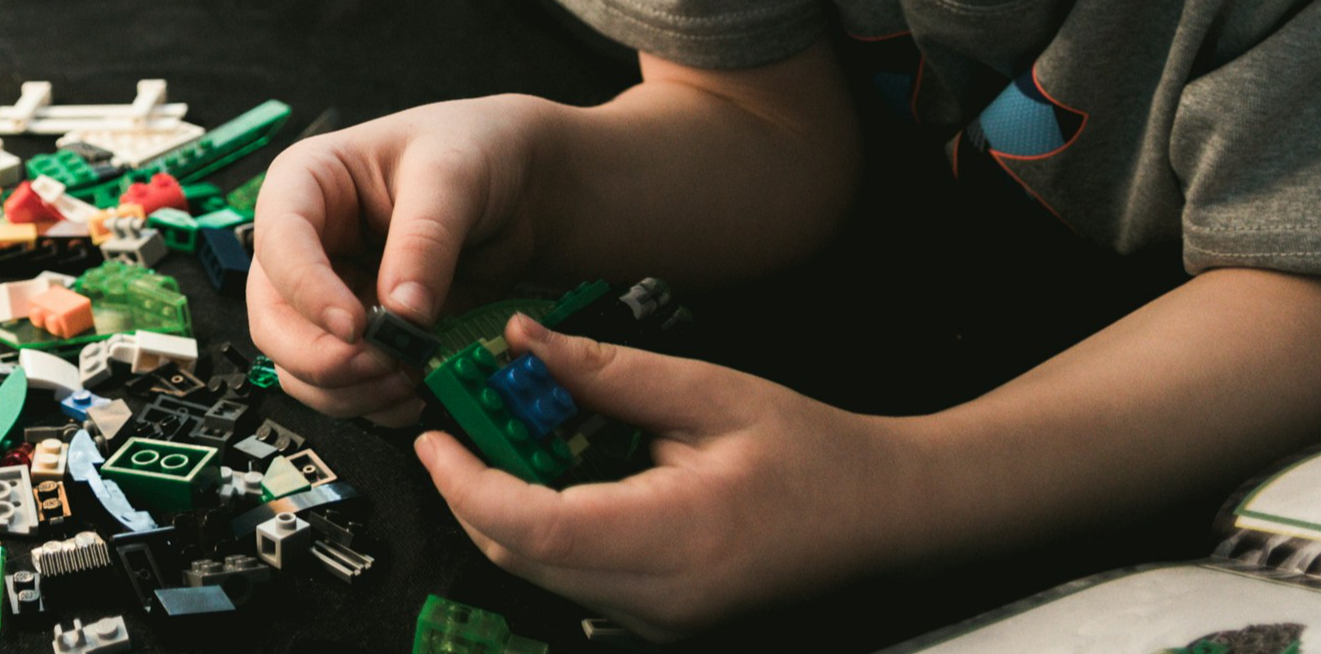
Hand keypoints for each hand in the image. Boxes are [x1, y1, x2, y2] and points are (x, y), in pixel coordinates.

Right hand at [247, 95, 561, 422]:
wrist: (517, 186)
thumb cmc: (473, 150)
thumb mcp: (452, 175)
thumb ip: (425, 239)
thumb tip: (402, 311)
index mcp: (306, 186)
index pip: (279, 244)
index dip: (307, 291)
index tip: (354, 326)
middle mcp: (306, 247)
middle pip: (272, 319)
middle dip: (321, 357)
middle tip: (381, 365)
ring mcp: (329, 296)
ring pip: (298, 365)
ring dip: (347, 390)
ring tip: (407, 380)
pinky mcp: (361, 335)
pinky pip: (342, 385)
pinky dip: (371, 402)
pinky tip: (412, 395)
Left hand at [417, 314, 931, 640]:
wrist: (884, 514)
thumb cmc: (815, 454)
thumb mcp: (712, 390)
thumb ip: (608, 372)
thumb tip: (522, 342)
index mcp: (678, 537)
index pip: (534, 528)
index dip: (468, 485)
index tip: (436, 438)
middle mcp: (660, 595)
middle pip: (521, 557)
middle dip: (471, 493)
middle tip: (457, 429)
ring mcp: (658, 618)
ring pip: (539, 572)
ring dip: (504, 510)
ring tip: (506, 441)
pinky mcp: (659, 618)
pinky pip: (572, 578)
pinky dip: (544, 529)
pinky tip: (555, 478)